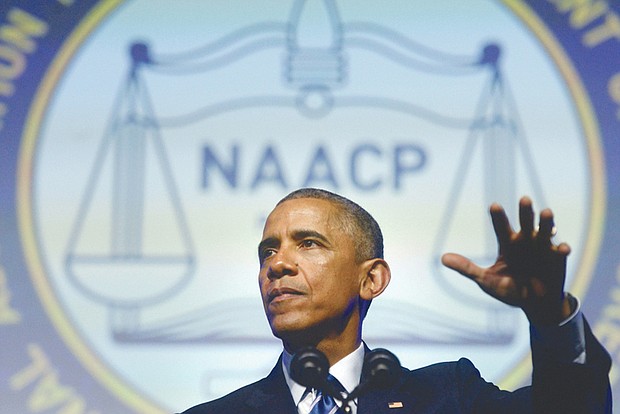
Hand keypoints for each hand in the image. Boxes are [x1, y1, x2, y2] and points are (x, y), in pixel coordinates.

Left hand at [441, 196, 571, 325]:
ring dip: (546, 222)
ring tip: (547, 212)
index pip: (501, 227)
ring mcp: (542, 249)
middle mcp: (526, 241)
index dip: (498, 217)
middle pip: (525, 222)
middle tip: (524, 199)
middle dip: (525, 212)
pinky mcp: (557, 260)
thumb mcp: (486, 280)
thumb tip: (442, 258)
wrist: (534, 304)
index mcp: (508, 244)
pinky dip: (562, 249)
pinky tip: (562, 248)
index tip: (494, 206)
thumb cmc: (509, 289)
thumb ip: (467, 268)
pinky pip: (560, 252)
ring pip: (544, 231)